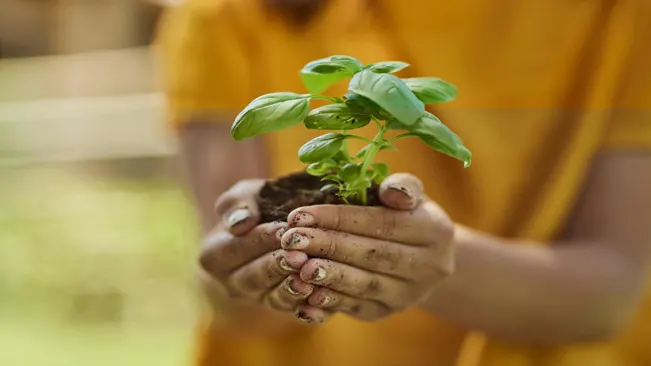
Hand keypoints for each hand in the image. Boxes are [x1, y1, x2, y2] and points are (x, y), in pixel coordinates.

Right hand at [199, 180, 313, 314]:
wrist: (275, 228)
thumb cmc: (258, 206)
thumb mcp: (244, 195)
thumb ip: (237, 203)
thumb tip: (241, 222)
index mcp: (214, 257)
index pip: (236, 249)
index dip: (261, 239)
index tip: (283, 230)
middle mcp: (233, 284)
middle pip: (255, 277)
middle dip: (279, 266)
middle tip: (300, 256)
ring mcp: (258, 300)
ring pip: (274, 298)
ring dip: (293, 290)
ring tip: (310, 278)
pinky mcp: (284, 310)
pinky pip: (296, 313)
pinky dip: (309, 308)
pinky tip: (322, 297)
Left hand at [281, 173, 455, 323]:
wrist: (423, 257)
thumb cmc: (406, 214)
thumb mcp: (409, 194)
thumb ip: (401, 187)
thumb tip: (392, 192)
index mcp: (436, 230)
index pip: (383, 224)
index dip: (340, 218)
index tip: (302, 214)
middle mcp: (429, 267)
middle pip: (372, 255)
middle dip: (327, 246)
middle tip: (291, 239)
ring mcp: (408, 294)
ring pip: (363, 285)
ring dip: (326, 276)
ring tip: (296, 265)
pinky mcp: (386, 312)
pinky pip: (356, 308)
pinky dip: (329, 302)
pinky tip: (305, 293)